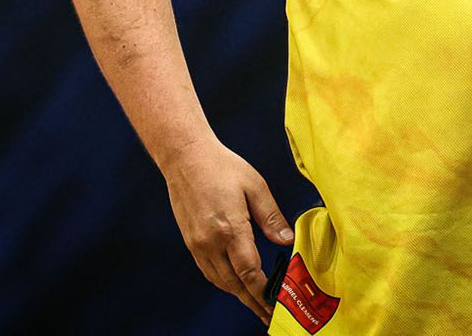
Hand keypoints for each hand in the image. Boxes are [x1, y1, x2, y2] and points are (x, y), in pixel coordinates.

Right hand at [162, 139, 295, 320]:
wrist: (184, 156)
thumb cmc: (221, 165)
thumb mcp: (254, 185)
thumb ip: (271, 216)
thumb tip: (287, 240)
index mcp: (230, 228)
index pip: (250, 272)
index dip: (264, 291)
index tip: (278, 302)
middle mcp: (210, 242)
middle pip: (235, 284)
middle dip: (254, 302)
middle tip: (270, 315)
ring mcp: (197, 244)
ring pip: (220, 281)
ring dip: (239, 295)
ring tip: (256, 304)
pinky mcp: (190, 242)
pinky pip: (209, 271)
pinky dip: (225, 282)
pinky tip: (236, 283)